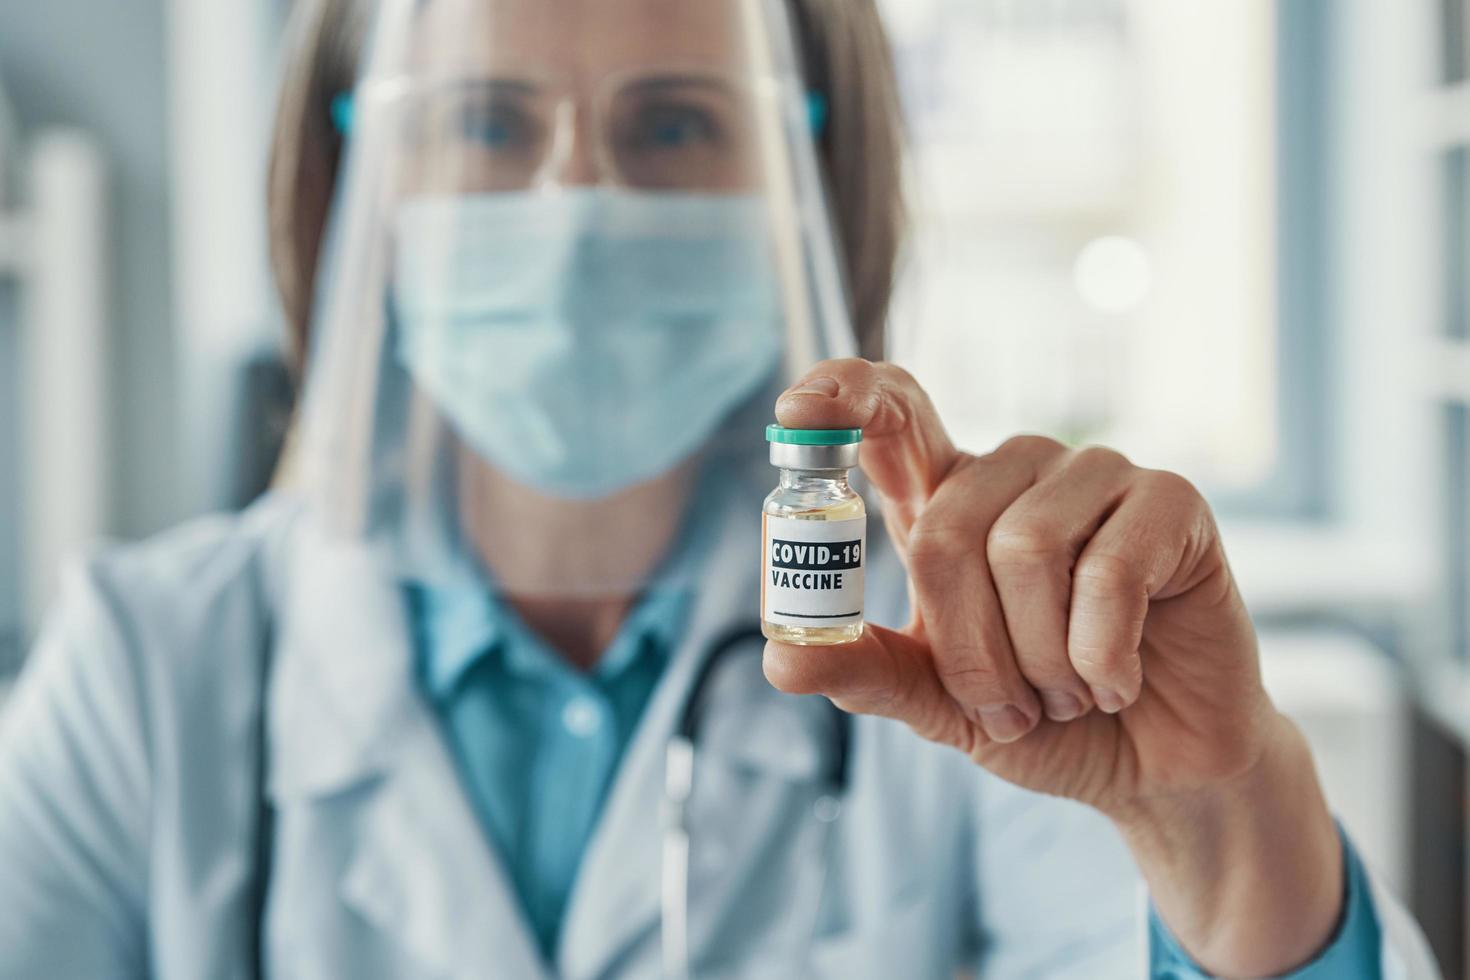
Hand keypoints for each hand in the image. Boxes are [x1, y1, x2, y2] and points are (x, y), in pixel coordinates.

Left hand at [764, 359, 1342, 974]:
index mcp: (949, 500)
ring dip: (1039, 660)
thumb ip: (865, 671)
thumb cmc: (1038, 716)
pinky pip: (1108, 572)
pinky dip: (1100, 656)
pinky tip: (1119, 683)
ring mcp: (1095, 475)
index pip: (892, 412)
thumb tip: (782, 658)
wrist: (1153, 764)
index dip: (844, 395)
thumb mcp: (935, 701)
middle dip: (967, 649)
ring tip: (1067, 693)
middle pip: (947, 526)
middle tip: (1006, 709)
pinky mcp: (1170, 500)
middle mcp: (1015, 471)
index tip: (797, 408)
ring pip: (1025, 547)